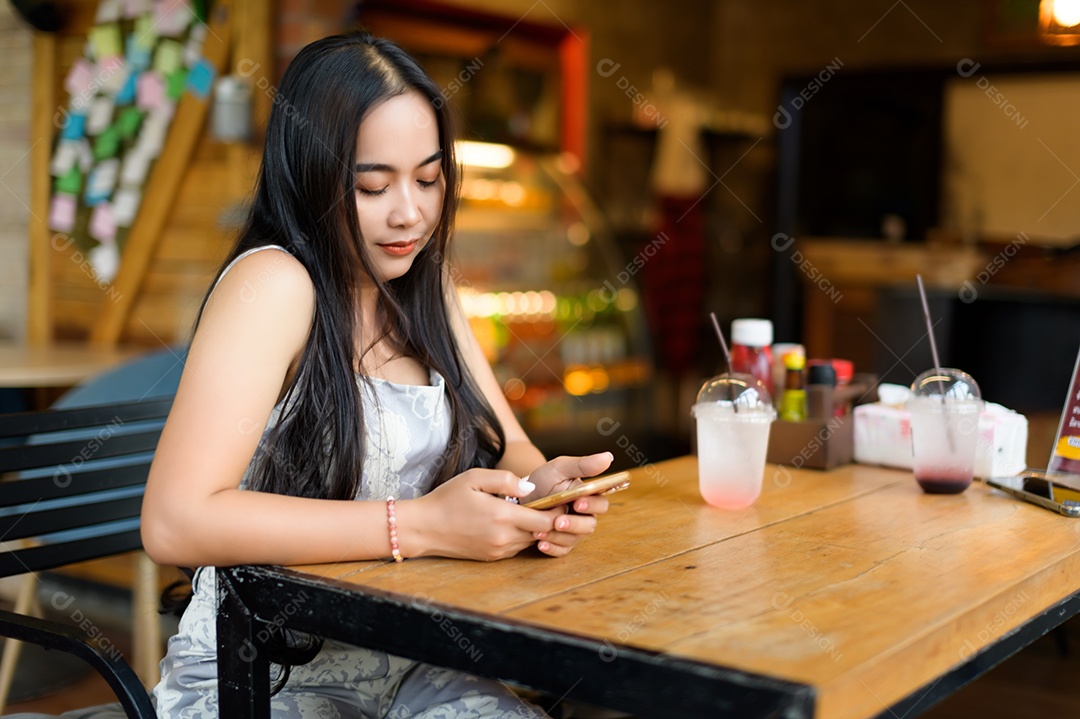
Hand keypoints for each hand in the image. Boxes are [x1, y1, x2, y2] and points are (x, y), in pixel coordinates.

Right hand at [402, 468, 556, 560]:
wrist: (423, 528)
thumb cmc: (447, 498)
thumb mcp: (474, 477)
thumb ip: (506, 480)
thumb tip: (531, 488)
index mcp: (502, 516)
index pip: (547, 520)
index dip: (556, 509)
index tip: (558, 498)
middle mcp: (504, 537)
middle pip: (542, 532)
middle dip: (549, 519)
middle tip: (550, 503)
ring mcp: (498, 550)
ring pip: (530, 541)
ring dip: (534, 528)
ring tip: (531, 510)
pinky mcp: (491, 557)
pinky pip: (516, 547)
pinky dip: (520, 536)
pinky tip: (512, 522)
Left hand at [523, 453, 613, 557]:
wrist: (523, 496)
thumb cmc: (546, 480)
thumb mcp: (561, 468)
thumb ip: (583, 465)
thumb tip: (608, 457)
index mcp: (589, 497)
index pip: (601, 504)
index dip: (592, 506)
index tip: (578, 503)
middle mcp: (585, 516)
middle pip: (589, 525)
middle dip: (574, 525)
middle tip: (558, 521)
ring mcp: (574, 531)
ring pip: (574, 539)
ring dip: (558, 536)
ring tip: (540, 531)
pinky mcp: (561, 543)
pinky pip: (561, 551)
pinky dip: (551, 548)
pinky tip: (540, 543)